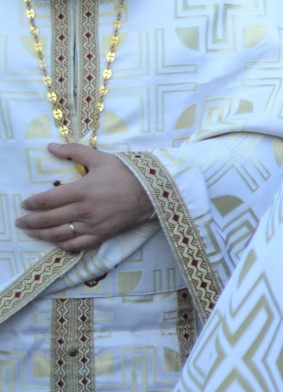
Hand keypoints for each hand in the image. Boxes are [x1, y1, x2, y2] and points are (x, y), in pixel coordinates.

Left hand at [16, 144, 155, 253]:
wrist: (153, 193)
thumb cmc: (127, 174)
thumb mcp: (100, 158)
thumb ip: (74, 151)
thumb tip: (50, 146)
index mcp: (80, 190)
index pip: (46, 200)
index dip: (31, 204)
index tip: (24, 204)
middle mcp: (83, 210)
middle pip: (48, 219)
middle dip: (30, 222)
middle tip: (20, 222)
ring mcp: (92, 225)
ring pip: (59, 234)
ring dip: (41, 235)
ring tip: (32, 233)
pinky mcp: (102, 235)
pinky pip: (77, 245)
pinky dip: (63, 245)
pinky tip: (56, 242)